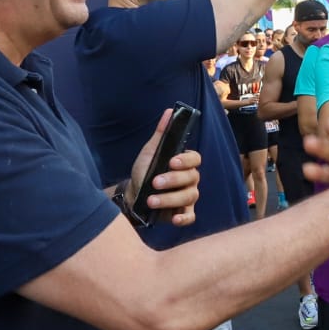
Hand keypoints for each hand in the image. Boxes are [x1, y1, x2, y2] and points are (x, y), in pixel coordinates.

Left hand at [128, 109, 202, 225]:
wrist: (132, 195)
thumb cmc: (144, 170)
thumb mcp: (151, 151)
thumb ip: (162, 133)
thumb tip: (170, 111)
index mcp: (185, 163)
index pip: (195, 159)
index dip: (186, 161)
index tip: (171, 162)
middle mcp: (190, 180)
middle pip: (191, 179)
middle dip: (172, 181)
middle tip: (154, 182)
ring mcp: (188, 197)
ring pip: (189, 197)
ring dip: (170, 199)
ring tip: (151, 200)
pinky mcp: (182, 213)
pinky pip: (190, 216)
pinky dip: (184, 218)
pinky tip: (174, 219)